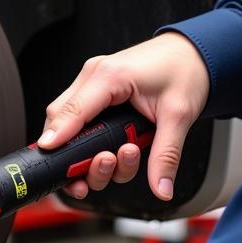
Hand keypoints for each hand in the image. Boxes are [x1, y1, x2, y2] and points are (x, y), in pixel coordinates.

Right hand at [39, 32, 209, 200]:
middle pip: (60, 119)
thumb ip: (166, 155)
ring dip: (90, 153)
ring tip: (123, 157)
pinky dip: (92, 142)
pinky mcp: (97, 93)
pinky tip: (117, 152)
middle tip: (104, 166)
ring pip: (69, 123)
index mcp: (109, 76)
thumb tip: (161, 188)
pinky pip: (81, 120)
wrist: (193, 54)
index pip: (73, 110)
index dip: (58, 135)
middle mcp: (94, 77)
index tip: (49, 154)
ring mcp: (93, 84)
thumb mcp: (179, 115)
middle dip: (77, 153)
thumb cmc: (184, 71)